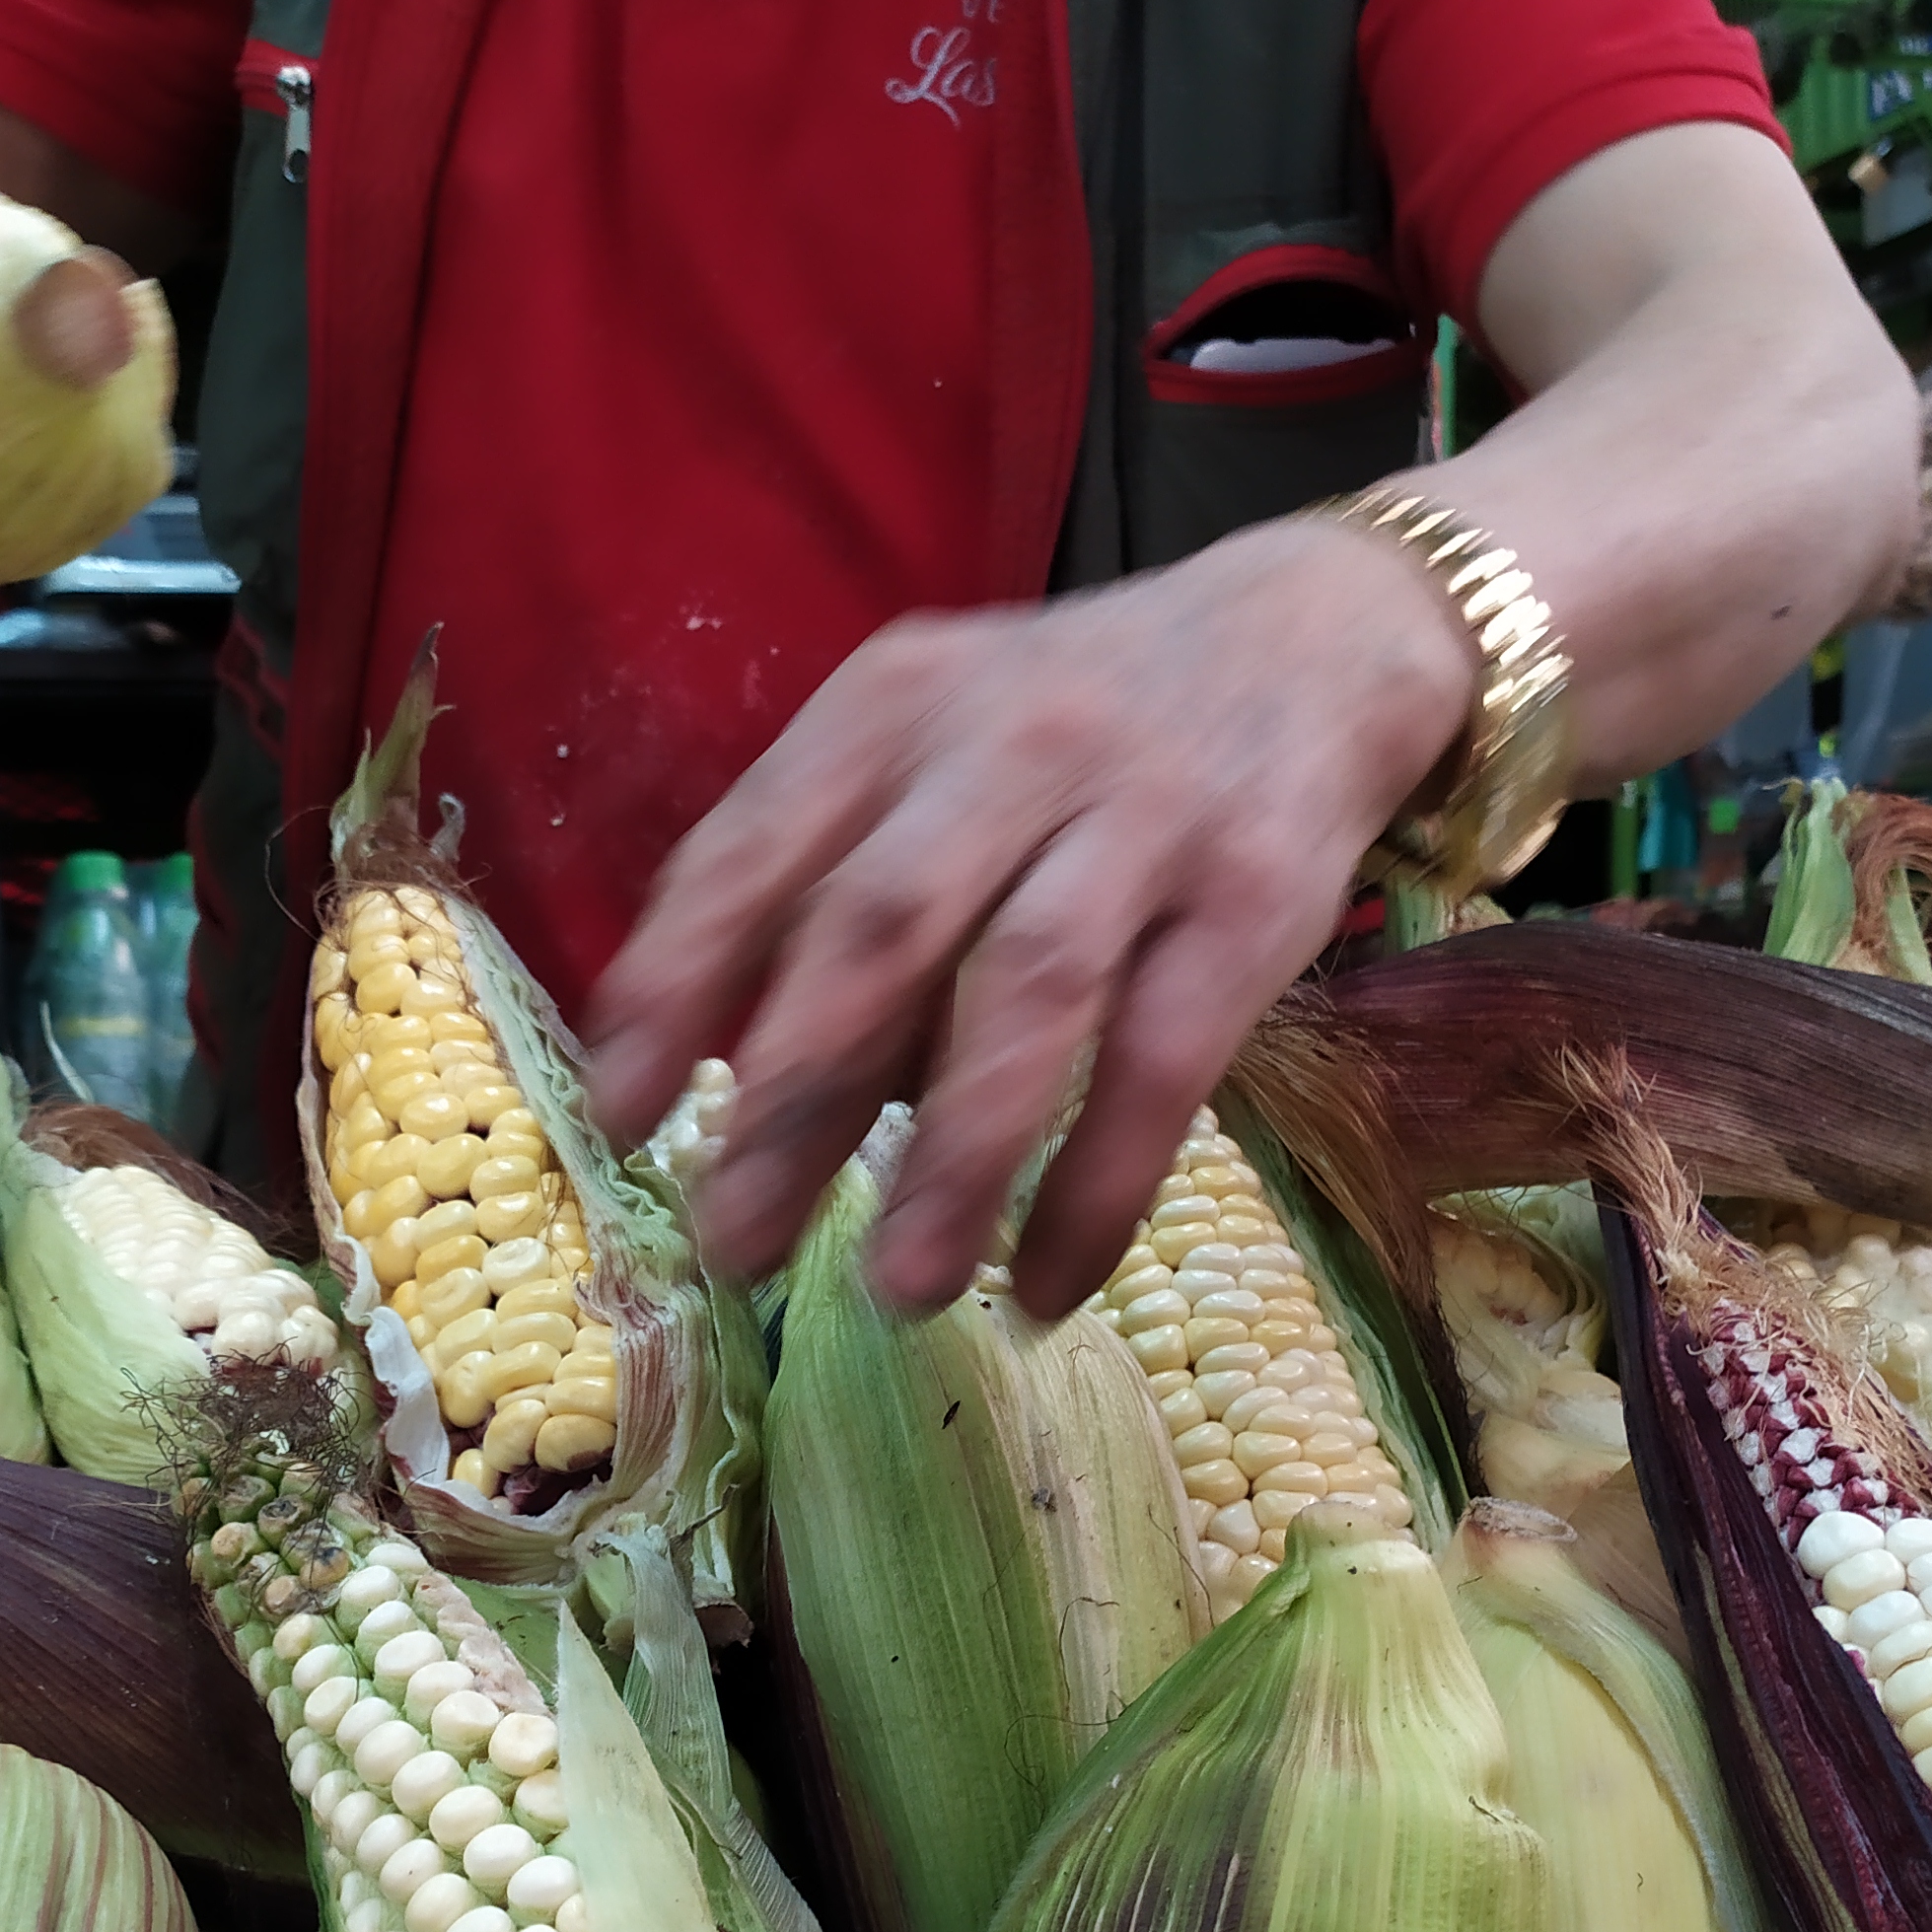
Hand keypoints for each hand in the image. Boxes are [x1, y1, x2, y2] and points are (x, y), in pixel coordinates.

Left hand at [585, 517, 1473, 1318]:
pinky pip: (1163, 1063)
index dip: (677, 985)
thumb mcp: (934, 755)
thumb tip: (731, 1097)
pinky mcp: (1253, 899)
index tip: (618, 1117)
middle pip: (880, 926)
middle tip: (735, 1240)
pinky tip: (1042, 1289)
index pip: (754, 848)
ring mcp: (1141, 818)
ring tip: (895, 1291)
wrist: (1313, 640)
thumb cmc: (1073, 733)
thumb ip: (838, 887)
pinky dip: (1098, 1187)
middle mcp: (1008, 746)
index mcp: (892, 709)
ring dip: (952, 1158)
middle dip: (794, 1095)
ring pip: (1025, 995)